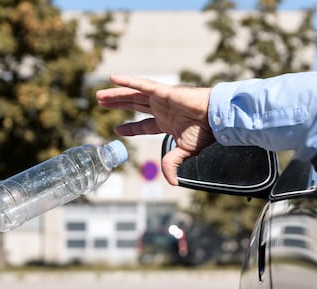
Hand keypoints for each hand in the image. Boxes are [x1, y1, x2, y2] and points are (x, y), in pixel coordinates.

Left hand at [96, 75, 215, 184]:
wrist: (216, 118)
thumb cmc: (205, 132)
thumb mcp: (184, 151)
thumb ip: (172, 162)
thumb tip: (172, 182)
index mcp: (166, 123)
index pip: (143, 125)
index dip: (130, 127)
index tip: (117, 128)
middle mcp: (161, 109)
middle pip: (133, 105)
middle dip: (117, 104)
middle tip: (101, 103)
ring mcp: (161, 99)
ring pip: (133, 95)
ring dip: (116, 95)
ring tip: (99, 95)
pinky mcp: (163, 92)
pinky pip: (142, 85)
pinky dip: (127, 82)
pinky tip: (112, 79)